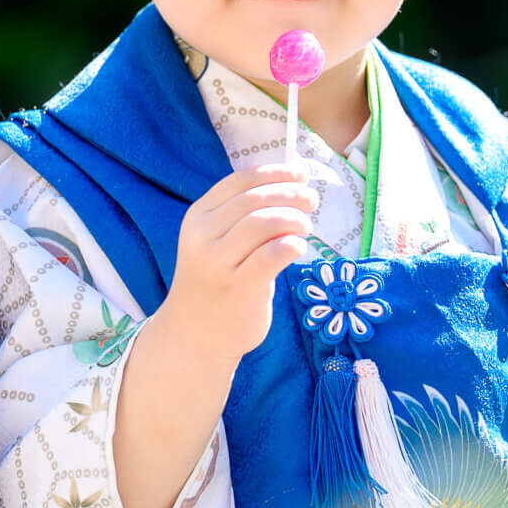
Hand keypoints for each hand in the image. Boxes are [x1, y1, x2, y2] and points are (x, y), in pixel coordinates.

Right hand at [159, 165, 317, 374]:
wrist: (196, 334)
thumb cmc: (216, 281)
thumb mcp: (216, 241)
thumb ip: (241, 216)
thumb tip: (291, 185)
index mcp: (198, 217)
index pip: (239, 181)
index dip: (275, 173)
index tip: (300, 175)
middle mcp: (203, 237)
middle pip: (255, 200)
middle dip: (291, 194)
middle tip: (312, 201)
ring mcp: (218, 264)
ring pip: (263, 223)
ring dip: (294, 218)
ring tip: (306, 227)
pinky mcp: (238, 288)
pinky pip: (272, 255)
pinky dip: (292, 245)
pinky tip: (298, 248)